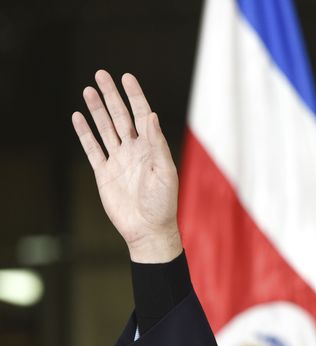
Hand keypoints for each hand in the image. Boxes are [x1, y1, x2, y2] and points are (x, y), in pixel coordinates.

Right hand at [72, 70, 181, 262]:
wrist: (148, 229)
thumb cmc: (163, 203)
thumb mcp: (165, 171)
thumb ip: (157, 143)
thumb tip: (151, 115)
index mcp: (152, 148)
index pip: (142, 115)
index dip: (135, 96)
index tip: (127, 77)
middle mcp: (134, 150)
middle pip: (120, 116)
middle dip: (112, 95)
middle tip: (101, 74)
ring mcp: (118, 160)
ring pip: (105, 128)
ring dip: (97, 109)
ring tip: (88, 90)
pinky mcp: (104, 173)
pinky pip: (92, 149)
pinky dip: (85, 133)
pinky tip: (78, 117)